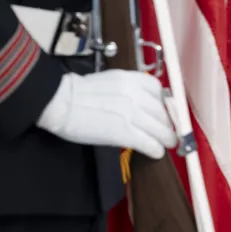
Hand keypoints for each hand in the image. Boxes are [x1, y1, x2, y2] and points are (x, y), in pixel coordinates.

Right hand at [36, 70, 178, 158]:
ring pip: (161, 128)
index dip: (164, 105)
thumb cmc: (80, 93)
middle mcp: (135, 94)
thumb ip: (129, 89)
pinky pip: (149, 142)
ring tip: (167, 144)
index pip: (159, 91)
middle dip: (168, 124)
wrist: (61, 102)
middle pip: (162, 111)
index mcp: (132, 79)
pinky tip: (156, 152)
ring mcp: (131, 113)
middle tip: (169, 132)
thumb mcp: (111, 81)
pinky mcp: (124, 132)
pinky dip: (156, 149)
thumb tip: (143, 104)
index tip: (164, 113)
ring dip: (167, 138)